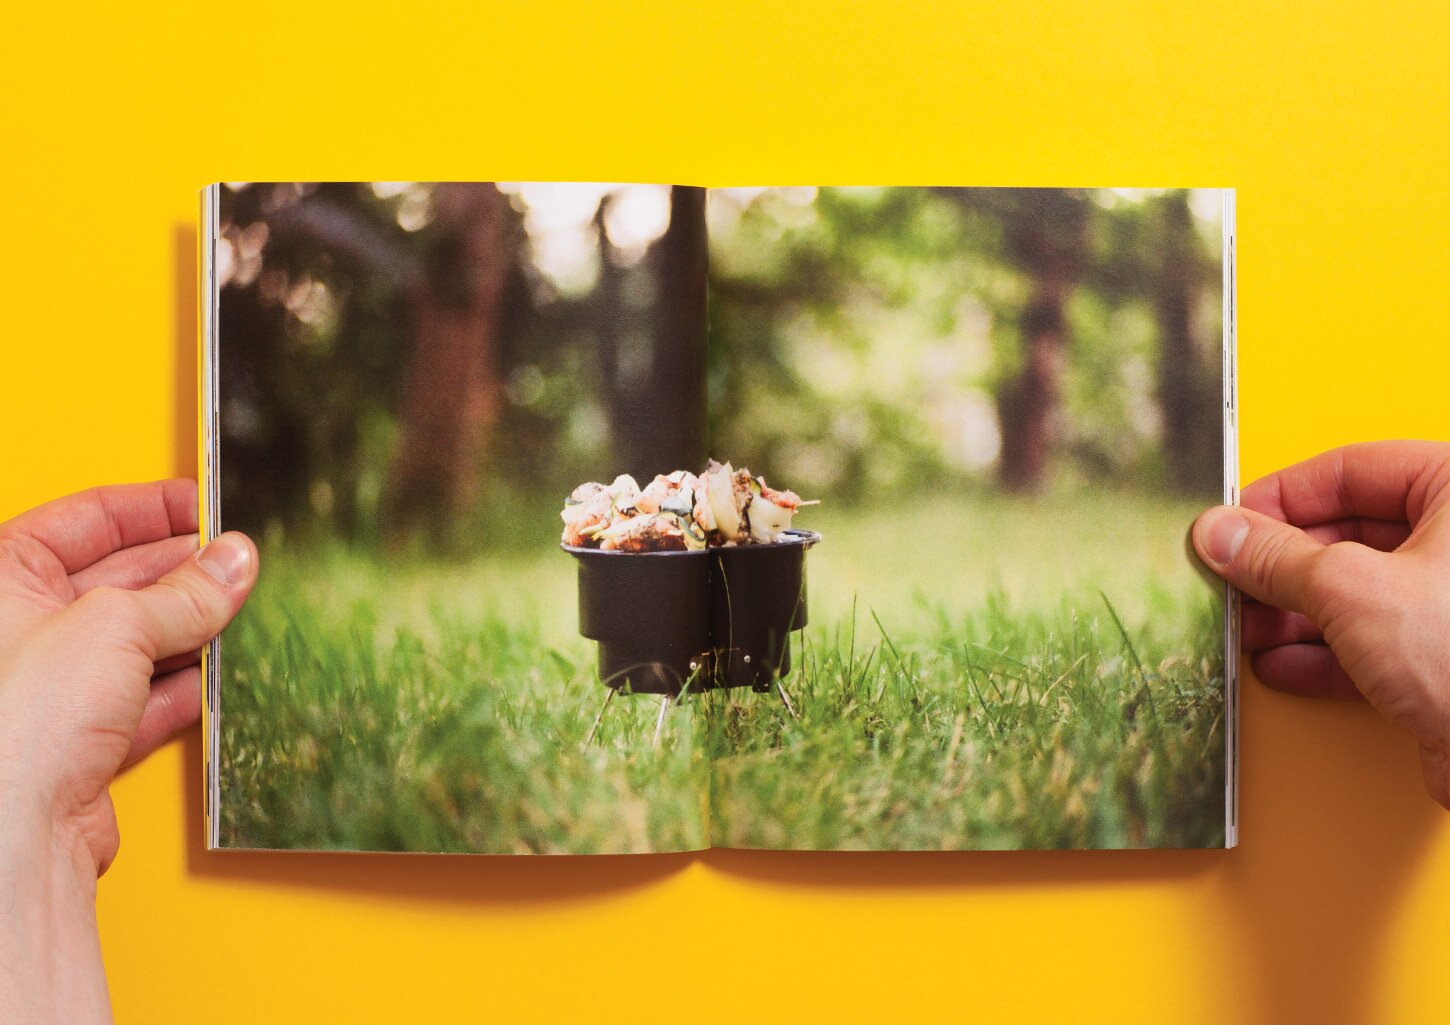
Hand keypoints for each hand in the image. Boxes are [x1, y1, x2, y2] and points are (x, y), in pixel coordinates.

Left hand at [0, 480, 257, 1024]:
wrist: (12, 834)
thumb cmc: (15, 724)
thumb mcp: (116, 625)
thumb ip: (185, 592)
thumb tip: (231, 562)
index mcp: (3, 577)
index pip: (87, 518)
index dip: (151, 507)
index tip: (204, 504)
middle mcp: (19, 629)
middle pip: (116, 579)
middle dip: (182, 570)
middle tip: (239, 562)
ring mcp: (51, 689)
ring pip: (138, 642)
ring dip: (191, 630)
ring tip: (242, 612)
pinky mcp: (81, 743)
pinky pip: (146, 700)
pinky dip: (186, 686)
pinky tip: (219, 674)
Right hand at [1192, 441, 1449, 807]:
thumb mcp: (1351, 590)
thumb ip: (1276, 557)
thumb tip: (1224, 535)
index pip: (1351, 470)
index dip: (1280, 497)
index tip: (1231, 524)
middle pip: (1347, 533)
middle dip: (1279, 566)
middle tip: (1230, 580)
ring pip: (1354, 591)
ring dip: (1291, 613)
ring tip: (1245, 627)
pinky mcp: (1446, 658)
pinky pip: (1372, 641)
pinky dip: (1322, 653)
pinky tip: (1280, 663)